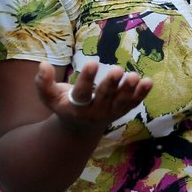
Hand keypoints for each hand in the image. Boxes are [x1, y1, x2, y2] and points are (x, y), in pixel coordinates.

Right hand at [35, 60, 150, 131]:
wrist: (80, 128)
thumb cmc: (64, 105)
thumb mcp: (50, 97)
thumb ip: (43, 83)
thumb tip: (43, 65)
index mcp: (76, 108)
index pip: (82, 94)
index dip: (87, 79)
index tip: (92, 62)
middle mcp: (95, 112)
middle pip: (104, 98)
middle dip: (111, 84)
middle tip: (117, 69)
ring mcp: (110, 113)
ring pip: (121, 103)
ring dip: (129, 90)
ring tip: (135, 76)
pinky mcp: (121, 111)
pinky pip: (132, 103)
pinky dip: (141, 94)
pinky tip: (148, 82)